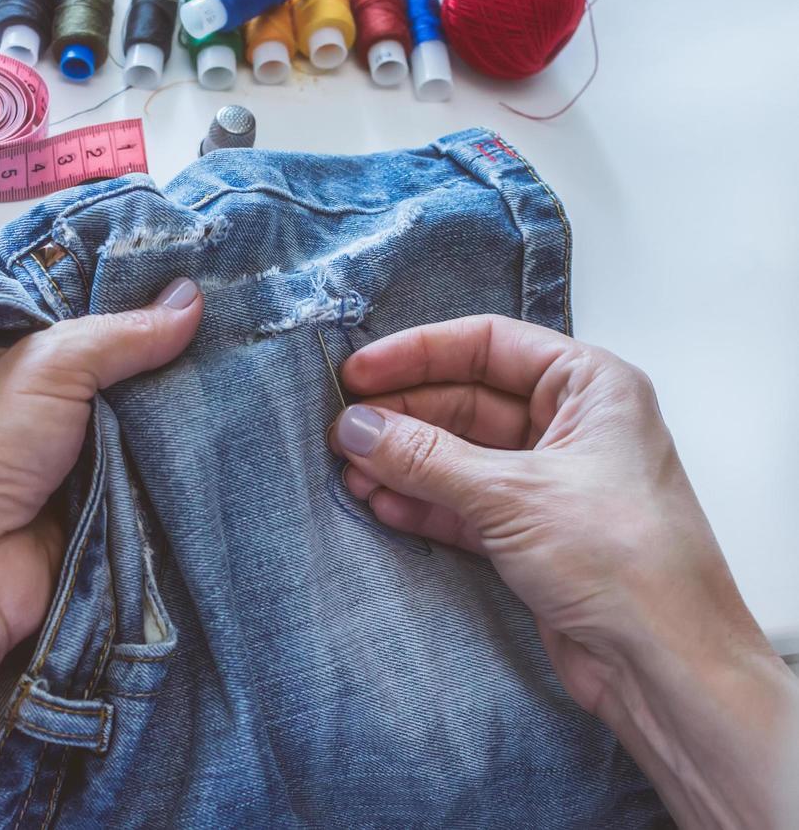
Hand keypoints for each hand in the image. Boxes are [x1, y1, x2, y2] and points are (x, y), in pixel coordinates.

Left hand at [0, 278, 202, 829]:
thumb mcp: (48, 366)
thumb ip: (120, 334)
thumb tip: (192, 297)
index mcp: (21, 365)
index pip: (95, 329)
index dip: (145, 313)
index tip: (209, 293)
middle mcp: (49, 414)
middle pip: (130, 383)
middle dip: (178, 370)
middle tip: (247, 340)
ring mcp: (76, 469)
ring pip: (150, 437)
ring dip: (188, 427)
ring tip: (254, 387)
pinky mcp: (103, 519)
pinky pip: (157, 491)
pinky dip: (184, 478)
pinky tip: (234, 452)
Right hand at [328, 314, 796, 826]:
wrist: (665, 665)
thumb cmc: (627, 563)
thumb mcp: (513, 495)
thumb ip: (426, 458)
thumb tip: (357, 426)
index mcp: (590, 387)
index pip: (488, 345)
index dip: (418, 353)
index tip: (359, 372)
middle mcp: (572, 426)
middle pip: (465, 400)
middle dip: (403, 416)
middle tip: (344, 430)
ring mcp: (549, 480)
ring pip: (458, 455)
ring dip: (404, 463)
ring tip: (351, 472)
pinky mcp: (531, 532)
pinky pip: (462, 502)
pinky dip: (421, 502)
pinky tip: (380, 504)